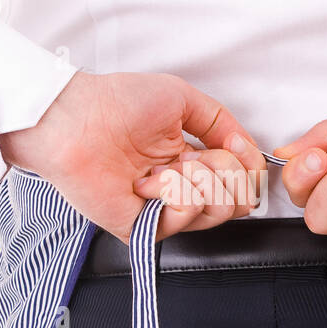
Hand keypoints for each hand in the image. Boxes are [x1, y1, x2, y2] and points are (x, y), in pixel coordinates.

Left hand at [0, 70, 265, 242]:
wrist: (75, 120)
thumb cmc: (116, 103)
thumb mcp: (182, 98)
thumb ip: (223, 123)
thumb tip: (251, 152)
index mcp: (190, 160)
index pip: (242, 180)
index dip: (247, 166)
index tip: (234, 147)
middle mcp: (181, 189)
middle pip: (238, 200)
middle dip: (224, 172)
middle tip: (190, 156)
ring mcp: (163, 211)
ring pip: (218, 211)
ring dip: (197, 180)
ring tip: (165, 166)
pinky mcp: (145, 228)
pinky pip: (186, 218)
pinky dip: (173, 193)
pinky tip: (147, 181)